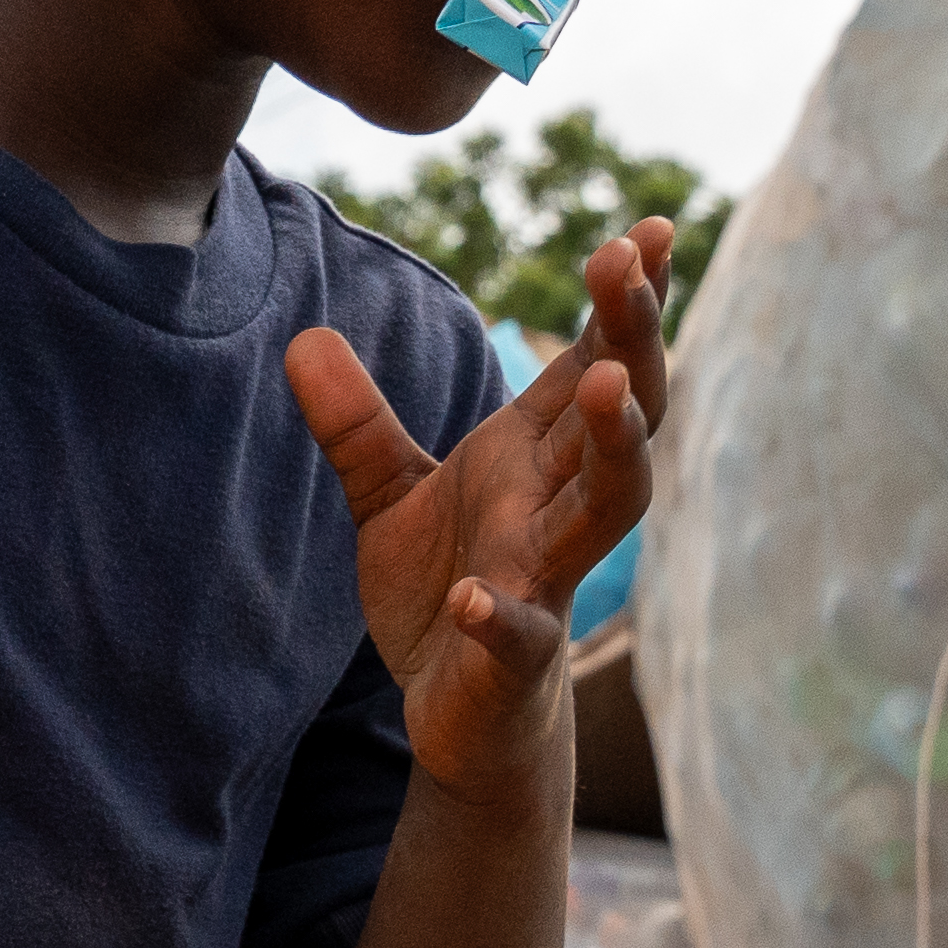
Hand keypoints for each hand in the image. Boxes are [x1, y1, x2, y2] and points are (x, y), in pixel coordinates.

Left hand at [283, 213, 673, 795]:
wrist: (458, 717)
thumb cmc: (446, 590)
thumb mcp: (392, 496)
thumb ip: (357, 425)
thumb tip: (302, 338)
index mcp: (535, 460)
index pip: (594, 365)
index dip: (622, 302)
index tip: (644, 229)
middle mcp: (555, 510)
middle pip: (618, 414)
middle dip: (631, 341)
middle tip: (626, 265)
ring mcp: (545, 582)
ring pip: (608, 510)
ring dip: (614, 448)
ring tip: (603, 386)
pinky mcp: (513, 661)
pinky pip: (518, 635)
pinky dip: (498, 617)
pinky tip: (471, 599)